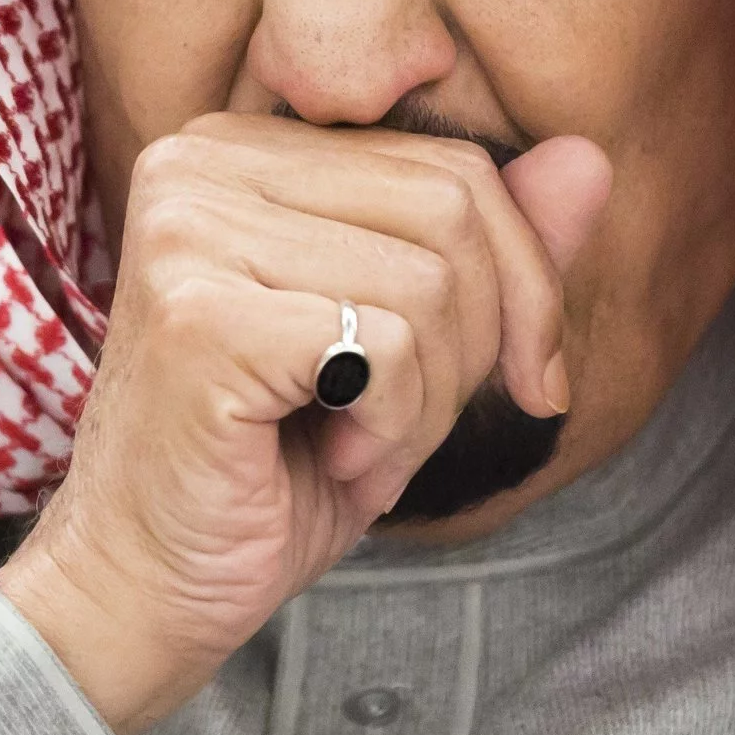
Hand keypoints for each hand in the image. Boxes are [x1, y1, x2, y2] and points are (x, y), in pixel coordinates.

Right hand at [0, 113, 610, 734]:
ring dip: (427, 402)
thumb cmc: (271, 467)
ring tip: (350, 444)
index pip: (453, 166)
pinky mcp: (201, 314)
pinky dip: (392, 430)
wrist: (146, 588)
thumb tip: (589, 158)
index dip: (522, 283)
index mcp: (243, 146)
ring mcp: (191, 230)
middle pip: (454, 210)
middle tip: (402, 425)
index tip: (522, 379)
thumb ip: (491, 249)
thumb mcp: (410, 348)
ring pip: (430, 283)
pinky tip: (326, 458)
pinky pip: (389, 349)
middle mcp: (201, 160)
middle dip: (476, 345)